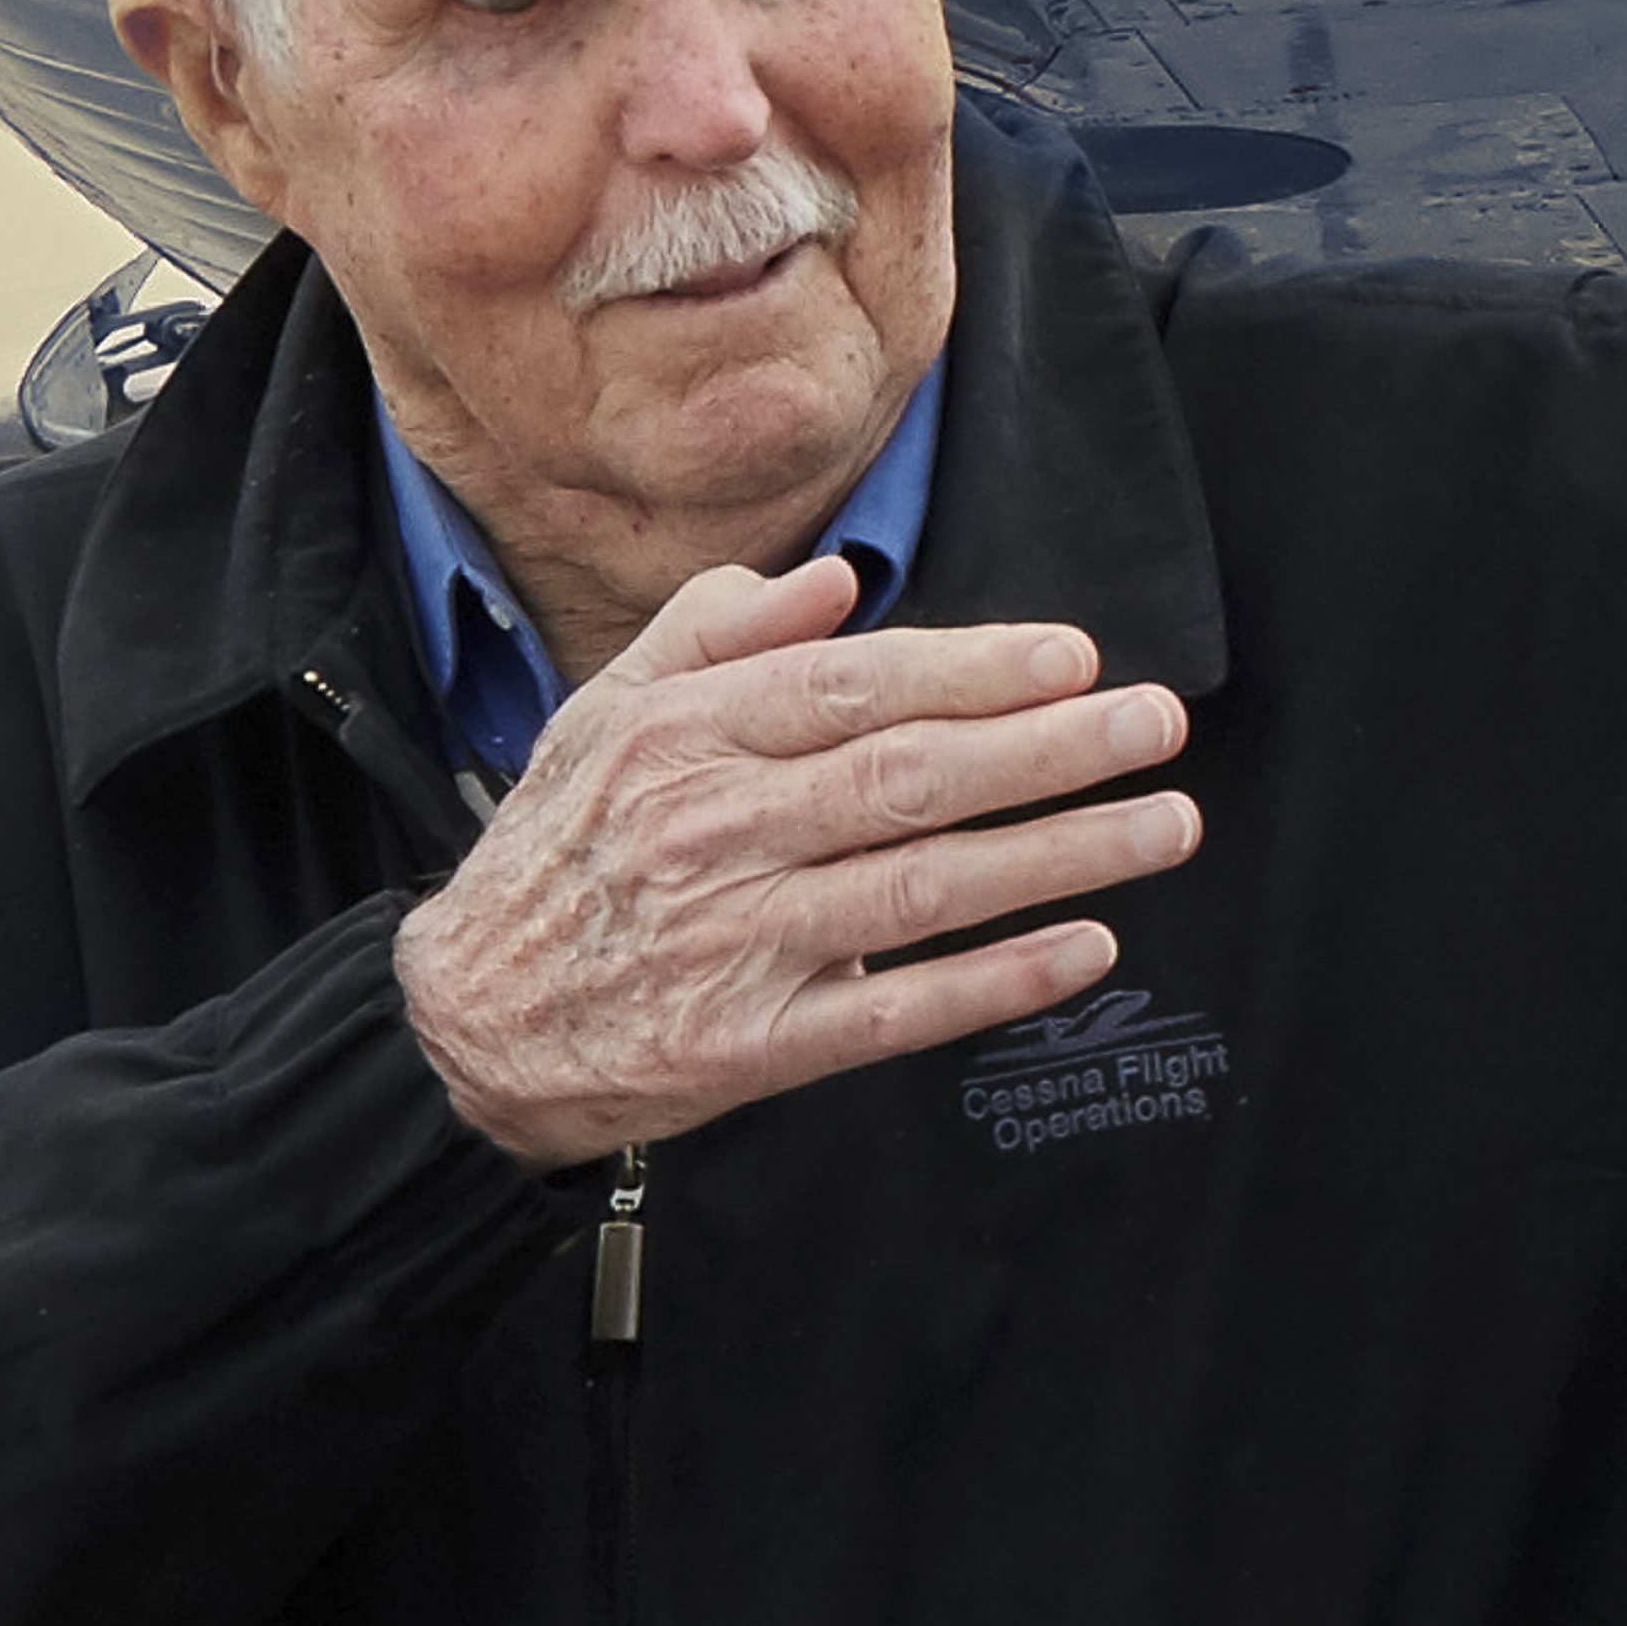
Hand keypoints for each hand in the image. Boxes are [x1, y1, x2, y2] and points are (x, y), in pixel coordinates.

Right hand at [394, 550, 1199, 1165]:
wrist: (465, 1019)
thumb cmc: (557, 854)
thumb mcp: (601, 714)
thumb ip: (716, 632)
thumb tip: (835, 579)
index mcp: (685, 739)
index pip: (854, 688)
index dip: (972, 670)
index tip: (1073, 657)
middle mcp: (714, 832)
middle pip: (908, 779)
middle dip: (1050, 747)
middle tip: (1156, 724)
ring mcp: (735, 943)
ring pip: (922, 888)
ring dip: (1057, 856)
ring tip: (1162, 825)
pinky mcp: (749, 1045)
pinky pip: (894, 1013)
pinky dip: (994, 983)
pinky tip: (1084, 949)